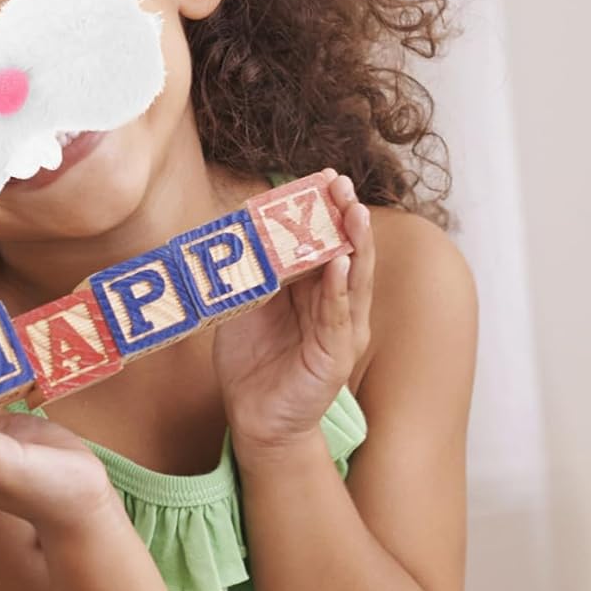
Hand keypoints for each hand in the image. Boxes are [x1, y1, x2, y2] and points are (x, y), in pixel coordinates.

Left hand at [212, 172, 373, 463]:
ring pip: (352, 279)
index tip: (324, 174)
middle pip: (346, 251)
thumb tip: (235, 220)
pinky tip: (341, 265)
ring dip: (354, 244)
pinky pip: (338, 317)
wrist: (253, 415)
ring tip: (354, 212)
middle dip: (345, 215)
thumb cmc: (251, 356)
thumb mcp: (246, 300)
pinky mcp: (334, 357)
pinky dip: (339, 289)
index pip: (324, 239)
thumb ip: (250, 266)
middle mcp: (334, 304)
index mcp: (313, 287)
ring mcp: (340, 330)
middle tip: (343, 183)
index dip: (324, 209)